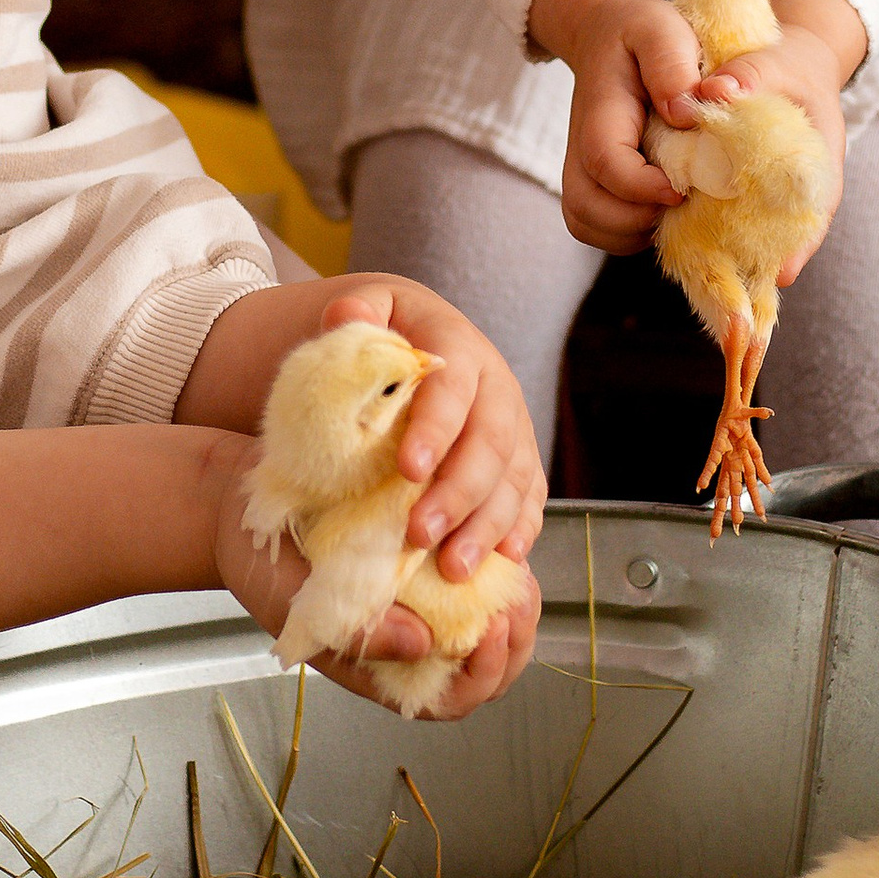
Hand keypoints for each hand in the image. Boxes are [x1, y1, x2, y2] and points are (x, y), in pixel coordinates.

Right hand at [206, 436, 543, 722]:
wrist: (239, 511)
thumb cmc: (261, 565)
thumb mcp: (296, 602)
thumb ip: (356, 632)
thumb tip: (423, 645)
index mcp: (381, 670)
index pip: (453, 700)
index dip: (485, 674)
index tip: (492, 629)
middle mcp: (409, 643)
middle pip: (489, 670)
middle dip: (517, 640)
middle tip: (519, 598)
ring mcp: (420, 606)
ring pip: (492, 625)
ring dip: (514, 603)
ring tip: (517, 570)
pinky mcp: (424, 566)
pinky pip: (477, 578)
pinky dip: (496, 564)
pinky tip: (499, 538)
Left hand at [317, 271, 546, 578]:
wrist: (427, 337)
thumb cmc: (388, 331)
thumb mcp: (371, 309)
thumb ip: (358, 316)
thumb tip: (347, 319)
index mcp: (460, 349)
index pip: (452, 390)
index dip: (435, 429)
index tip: (407, 469)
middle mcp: (497, 389)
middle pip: (490, 444)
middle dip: (458, 493)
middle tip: (420, 535)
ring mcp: (515, 427)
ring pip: (514, 479)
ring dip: (487, 525)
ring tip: (454, 568)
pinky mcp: (522, 459)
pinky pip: (531, 497)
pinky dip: (520, 528)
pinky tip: (504, 561)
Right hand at [529, 0, 703, 254]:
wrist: (608, 30)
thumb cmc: (641, 31)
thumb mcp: (660, 28)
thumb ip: (670, 64)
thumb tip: (686, 113)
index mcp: (600, 111)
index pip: (606, 163)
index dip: (643, 186)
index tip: (683, 188)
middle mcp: (581, 147)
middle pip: (586, 208)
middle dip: (635, 220)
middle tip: (682, 204)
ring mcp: (583, 168)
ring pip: (589, 225)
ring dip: (632, 232)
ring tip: (674, 212)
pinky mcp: (594, 183)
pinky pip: (599, 228)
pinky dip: (629, 233)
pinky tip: (664, 212)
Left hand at [692, 0, 862, 281]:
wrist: (784, 58)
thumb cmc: (789, 62)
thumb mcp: (778, 60)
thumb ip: (750, 75)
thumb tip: (710, 94)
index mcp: (821, 160)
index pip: (818, 210)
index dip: (802, 243)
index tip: (784, 272)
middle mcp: (796, 186)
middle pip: (784, 232)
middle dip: (763, 260)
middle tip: (739, 290)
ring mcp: (768, 191)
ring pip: (753, 229)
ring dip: (733, 250)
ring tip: (710, 280)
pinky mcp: (739, 188)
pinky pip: (725, 213)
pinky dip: (707, 226)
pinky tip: (681, 242)